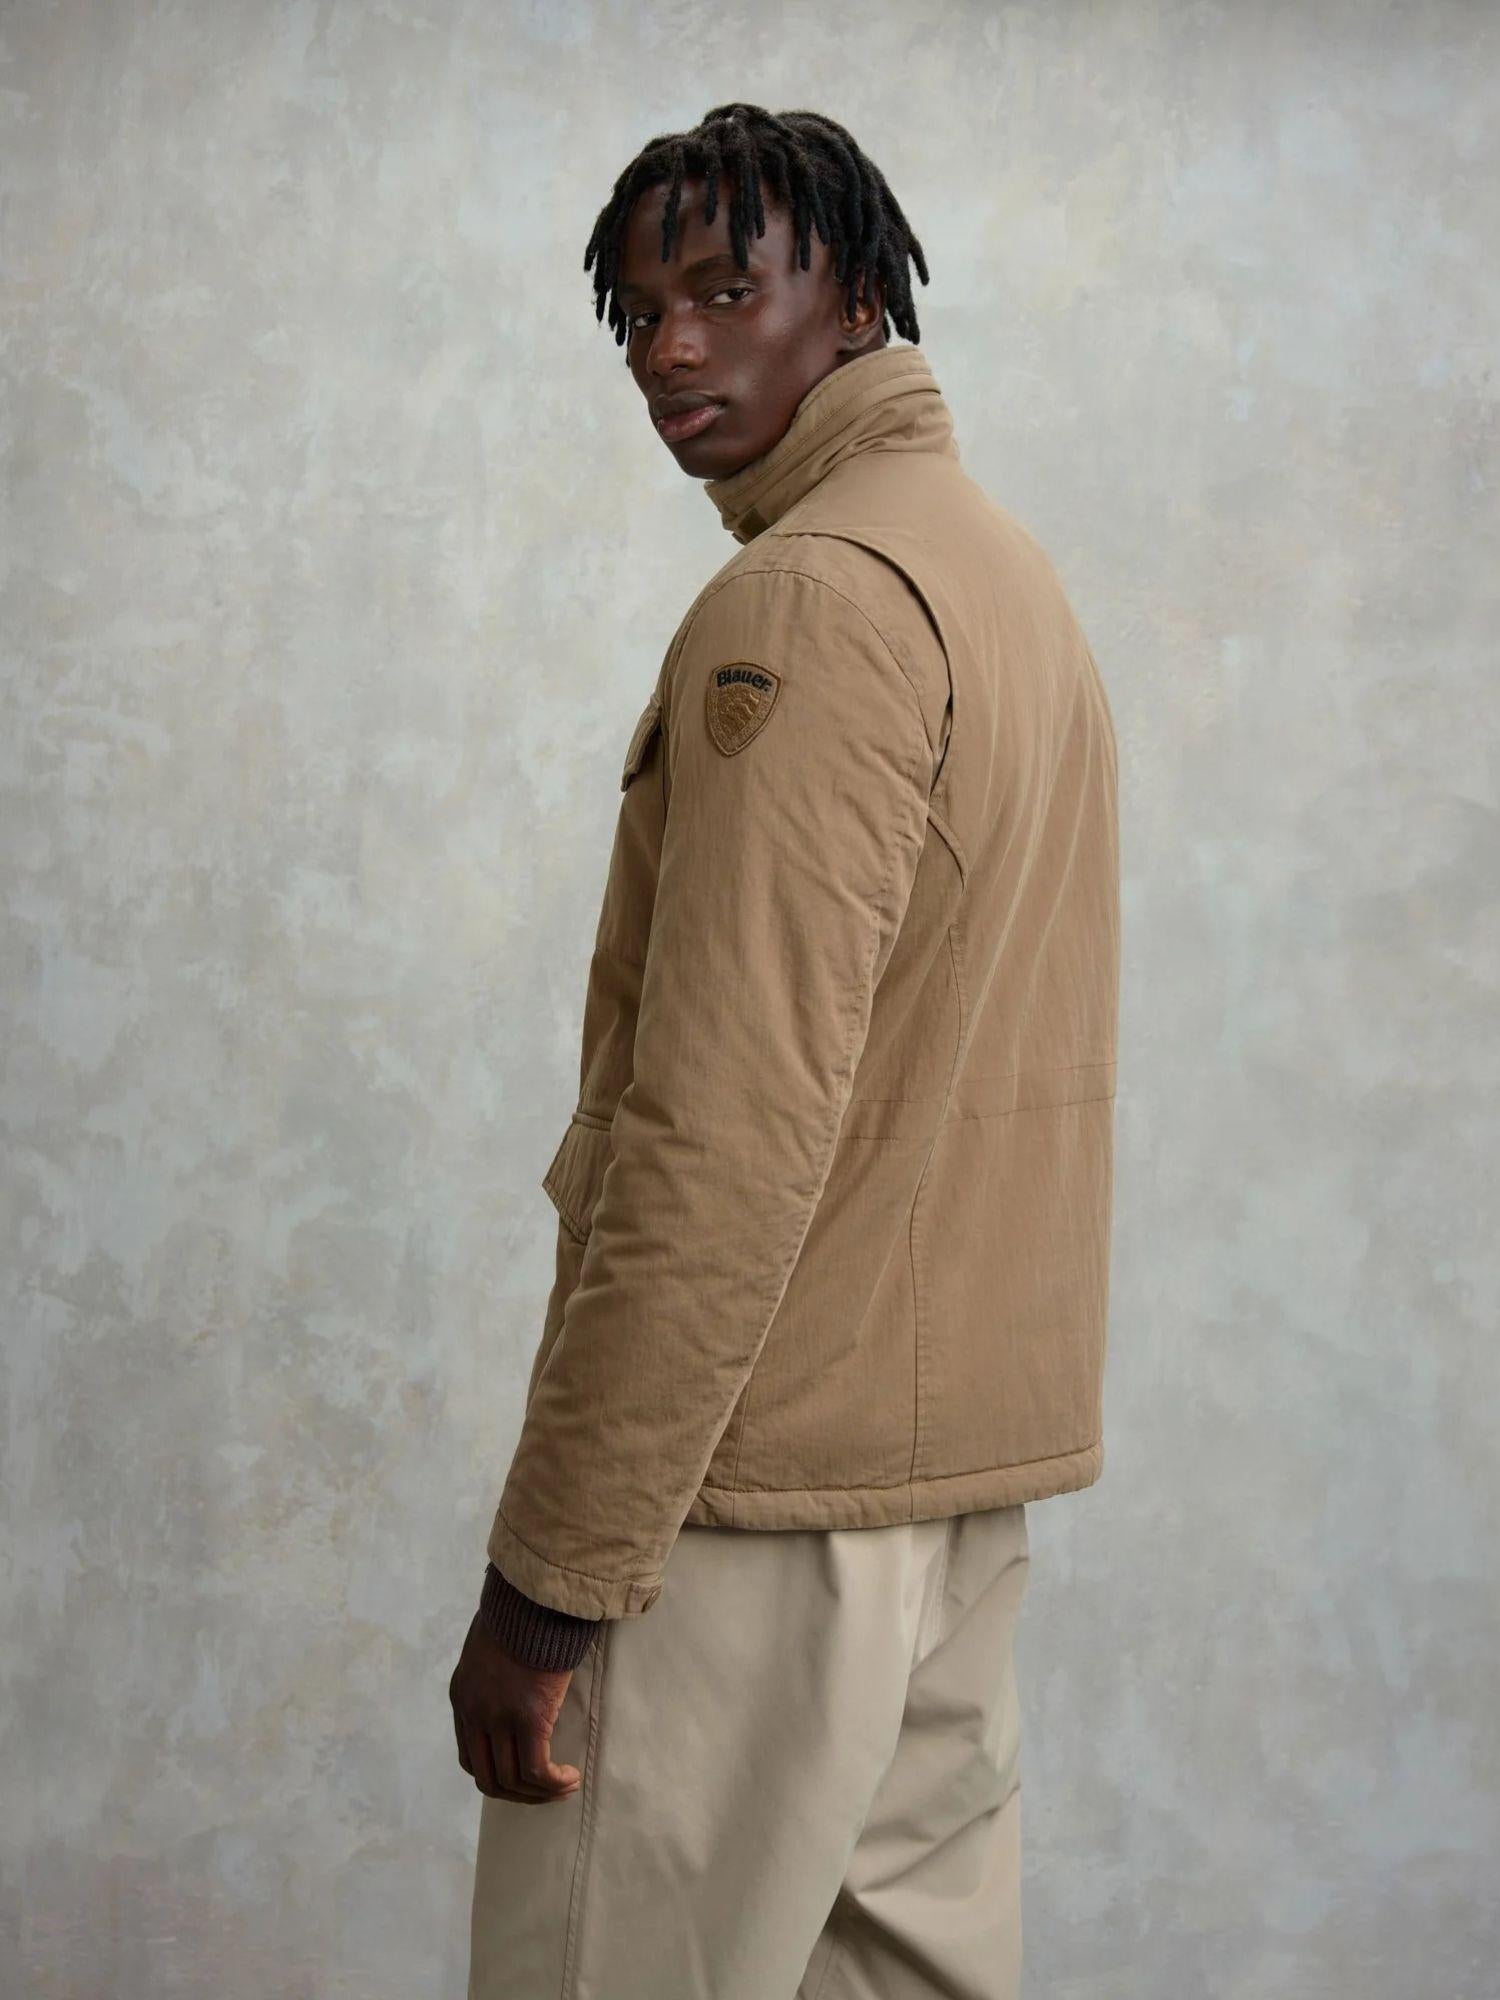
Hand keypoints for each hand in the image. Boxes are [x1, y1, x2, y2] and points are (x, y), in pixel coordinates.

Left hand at [449, 1611, 582, 1803]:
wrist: (532, 1598)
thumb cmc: (519, 1614)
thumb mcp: (489, 1647)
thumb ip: (492, 1674)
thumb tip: (512, 1687)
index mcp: (463, 1697)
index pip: (470, 1757)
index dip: (496, 1773)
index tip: (522, 1775)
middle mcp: (475, 1713)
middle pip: (488, 1778)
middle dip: (518, 1794)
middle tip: (544, 1791)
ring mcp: (499, 1718)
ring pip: (513, 1780)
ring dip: (540, 1793)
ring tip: (564, 1786)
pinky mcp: (529, 1717)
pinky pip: (537, 1769)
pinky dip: (553, 1782)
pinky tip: (570, 1777)